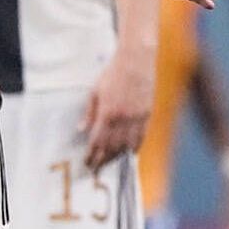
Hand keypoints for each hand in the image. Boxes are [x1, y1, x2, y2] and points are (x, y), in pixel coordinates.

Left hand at [81, 45, 155, 169]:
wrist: (136, 60)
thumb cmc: (113, 73)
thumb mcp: (95, 90)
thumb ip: (89, 112)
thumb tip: (81, 129)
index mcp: (107, 113)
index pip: (97, 141)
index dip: (92, 154)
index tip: (88, 163)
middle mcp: (122, 119)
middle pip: (112, 147)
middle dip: (103, 159)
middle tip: (96, 168)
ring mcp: (136, 118)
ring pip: (127, 145)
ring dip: (117, 156)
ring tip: (110, 162)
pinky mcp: (147, 114)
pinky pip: (141, 136)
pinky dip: (134, 147)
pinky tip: (129, 152)